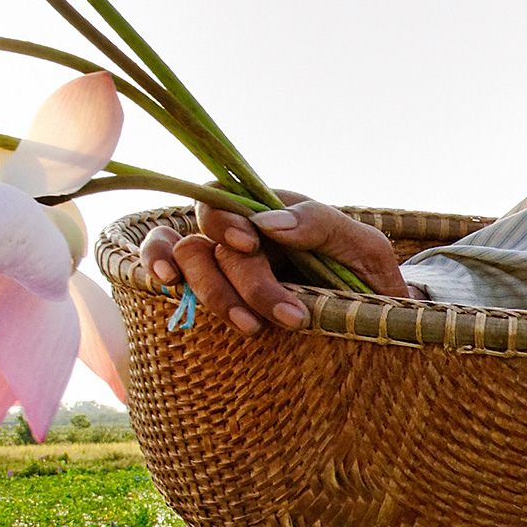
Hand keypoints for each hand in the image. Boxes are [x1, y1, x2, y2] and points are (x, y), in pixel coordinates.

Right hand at [135, 189, 412, 333]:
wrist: (372, 320)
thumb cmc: (367, 278)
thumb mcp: (364, 248)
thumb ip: (321, 226)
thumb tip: (267, 222)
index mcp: (276, 212)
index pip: (231, 199)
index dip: (229, 220)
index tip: (250, 244)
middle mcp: (242, 231)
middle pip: (214, 239)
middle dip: (249, 282)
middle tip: (291, 318)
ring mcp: (222, 259)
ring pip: (189, 255)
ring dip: (213, 291)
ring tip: (251, 327)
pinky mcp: (213, 290)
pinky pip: (171, 267)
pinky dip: (155, 266)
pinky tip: (168, 285)